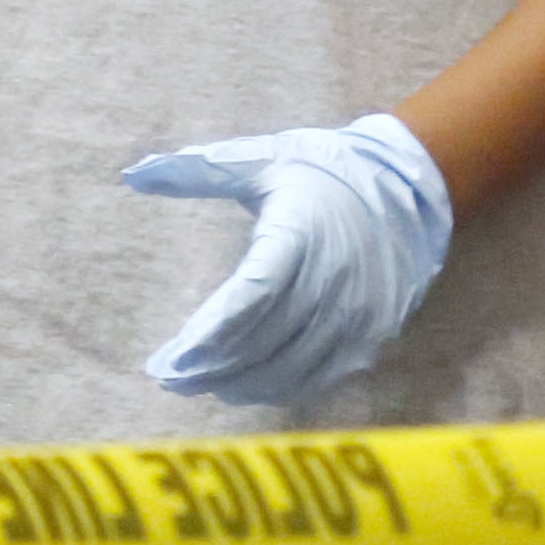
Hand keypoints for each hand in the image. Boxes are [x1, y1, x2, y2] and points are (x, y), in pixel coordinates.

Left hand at [120, 114, 452, 412]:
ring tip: (199, 383)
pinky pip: (318, 377)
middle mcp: (331, 283)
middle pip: (261, 343)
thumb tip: (134, 174)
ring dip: (239, 383)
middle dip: (210, 368)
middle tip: (169, 378)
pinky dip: (278, 386)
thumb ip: (198, 170)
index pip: (247, 300)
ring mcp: (355, 317)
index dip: (206, 337)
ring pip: (288, 370)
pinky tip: (246, 384)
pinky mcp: (372, 337)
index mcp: (299, 236)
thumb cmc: (325, 170)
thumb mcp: (262, 158)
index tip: (167, 359)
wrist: (410, 186)